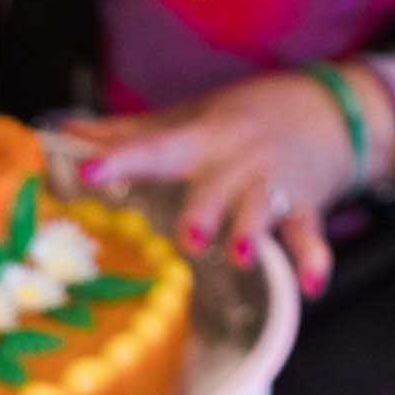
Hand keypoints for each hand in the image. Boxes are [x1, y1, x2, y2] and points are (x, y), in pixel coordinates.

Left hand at [60, 66, 394, 295]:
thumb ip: (129, 135)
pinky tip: (310, 286)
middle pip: (213, 186)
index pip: (153, 149)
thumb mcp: (186, 120)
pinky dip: (313, 260)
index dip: (119, 159)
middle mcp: (234, 162)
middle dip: (201, 210)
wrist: (328, 107)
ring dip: (250, 230)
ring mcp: (270, 185)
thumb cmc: (241, 120)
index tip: (88, 170)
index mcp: (198, 140)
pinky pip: (307, 235)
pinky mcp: (304, 207)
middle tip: (187, 236)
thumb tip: (65, 133)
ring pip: (260, 210)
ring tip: (238, 255)